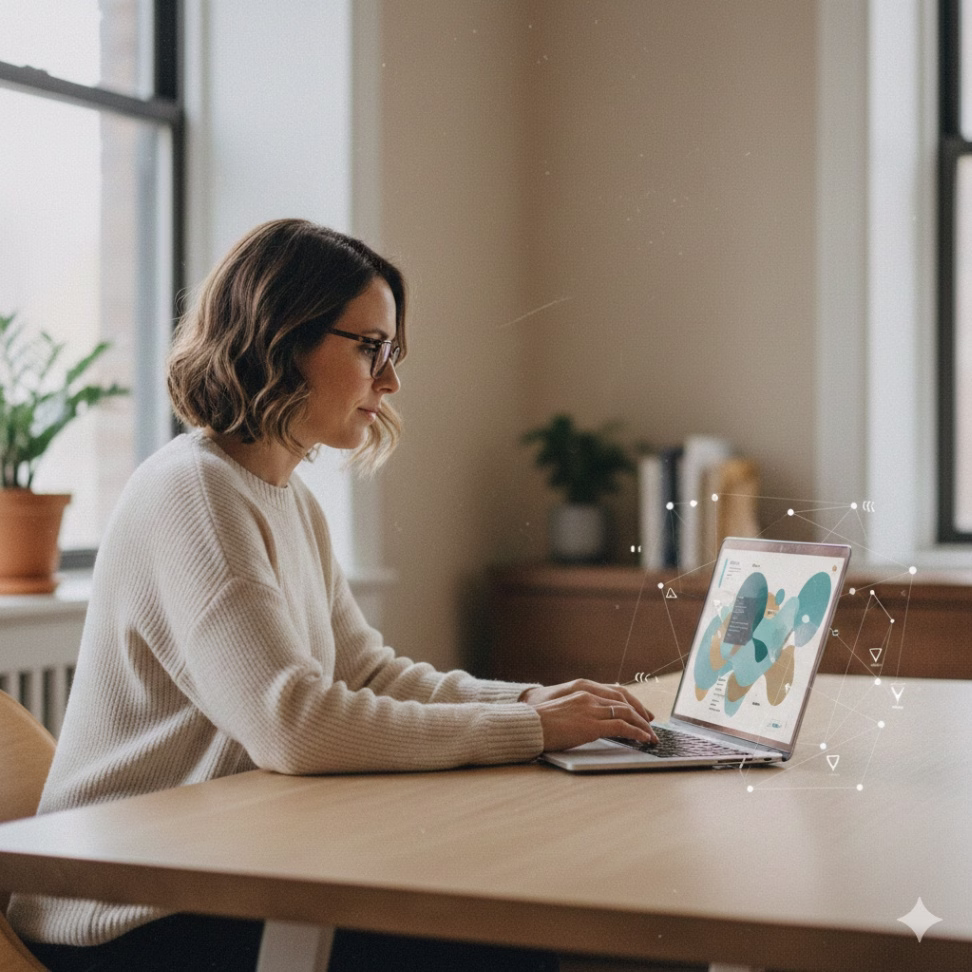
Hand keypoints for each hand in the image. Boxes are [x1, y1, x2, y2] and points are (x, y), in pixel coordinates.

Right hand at [519, 679, 658, 751]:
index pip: (615, 693)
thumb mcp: (562, 710)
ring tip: (652, 736)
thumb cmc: (540, 722)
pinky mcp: (592, 725)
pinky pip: (622, 727)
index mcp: (582, 691)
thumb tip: (587, 723)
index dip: (631, 702)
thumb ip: (578, 711)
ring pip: (627, 713)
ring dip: (643, 725)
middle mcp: (589, 697)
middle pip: (624, 702)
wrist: (528, 725)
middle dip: (641, 713)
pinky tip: (644, 739)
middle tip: (651, 724)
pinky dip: (637, 732)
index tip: (640, 712)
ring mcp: (591, 710)